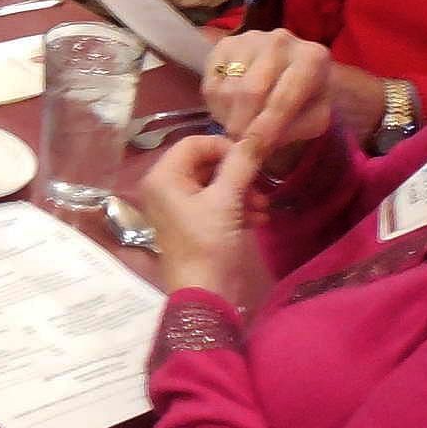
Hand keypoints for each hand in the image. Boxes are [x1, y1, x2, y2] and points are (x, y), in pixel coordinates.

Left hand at [139, 135, 264, 302]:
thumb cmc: (208, 244)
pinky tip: (258, 219)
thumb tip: (258, 132)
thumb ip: (241, 164)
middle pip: (205, 164)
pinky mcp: (193, 225)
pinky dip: (236, 208)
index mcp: (163, 176)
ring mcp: (178, 208)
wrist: (205, 295)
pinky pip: (215, 205)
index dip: (224, 147)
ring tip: (263, 208)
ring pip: (214, 186)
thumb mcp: (227, 200)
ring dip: (241, 193)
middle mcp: (165, 188)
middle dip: (236, 174)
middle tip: (260, 186)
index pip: (194, 143)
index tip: (251, 160)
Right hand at [201, 29, 358, 155]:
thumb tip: (258, 144)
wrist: (294, 72)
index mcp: (312, 57)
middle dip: (243, 124)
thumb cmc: (308, 99)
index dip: (266, 127)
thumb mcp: (313, 120)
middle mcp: (281, 40)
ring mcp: (250, 38)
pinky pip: (211, 82)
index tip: (252, 151)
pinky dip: (216, 105)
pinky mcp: (225, 43)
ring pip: (228, 88)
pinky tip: (231, 109)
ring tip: (241, 124)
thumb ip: (291, 132)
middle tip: (240, 145)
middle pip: (251, 91)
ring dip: (229, 117)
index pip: (284, 97)